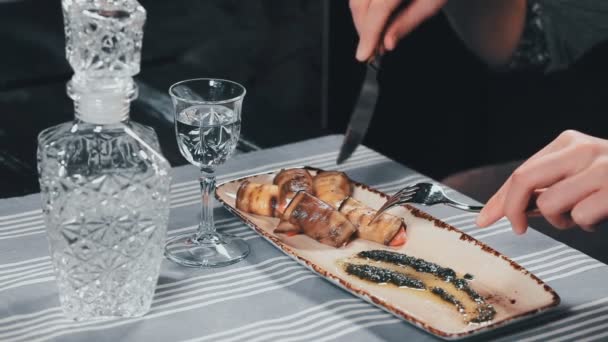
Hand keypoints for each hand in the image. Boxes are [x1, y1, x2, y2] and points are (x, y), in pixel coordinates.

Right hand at [349, 0, 447, 61]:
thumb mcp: (433, 2)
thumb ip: (408, 22)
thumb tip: (387, 42)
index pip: (377, 11)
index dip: (369, 35)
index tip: (364, 55)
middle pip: (361, 4)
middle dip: (364, 30)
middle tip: (372, 50)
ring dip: (361, 19)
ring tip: (374, 36)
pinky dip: (364, 7)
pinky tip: (373, 18)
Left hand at [477, 130, 607, 233]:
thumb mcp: (580, 173)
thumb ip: (548, 184)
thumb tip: (512, 207)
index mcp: (569, 143)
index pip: (521, 172)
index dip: (500, 198)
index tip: (484, 217)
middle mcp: (582, 151)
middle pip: (524, 180)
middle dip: (513, 209)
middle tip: (518, 227)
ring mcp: (600, 169)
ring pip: (550, 204)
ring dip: (561, 221)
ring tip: (582, 215)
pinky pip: (580, 216)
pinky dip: (587, 225)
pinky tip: (601, 216)